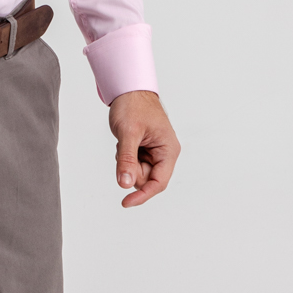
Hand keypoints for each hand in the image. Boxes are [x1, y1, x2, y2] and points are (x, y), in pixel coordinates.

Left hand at [108, 91, 179, 207]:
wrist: (129, 90)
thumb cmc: (134, 105)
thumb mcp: (128, 133)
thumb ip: (127, 159)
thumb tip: (125, 184)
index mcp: (168, 150)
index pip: (158, 182)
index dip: (142, 195)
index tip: (126, 202)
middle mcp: (165, 154)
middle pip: (145, 179)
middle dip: (131, 169)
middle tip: (124, 148)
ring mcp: (155, 153)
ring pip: (137, 173)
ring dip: (127, 162)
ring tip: (126, 141)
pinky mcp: (145, 151)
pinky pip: (133, 164)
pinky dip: (125, 157)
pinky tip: (125, 141)